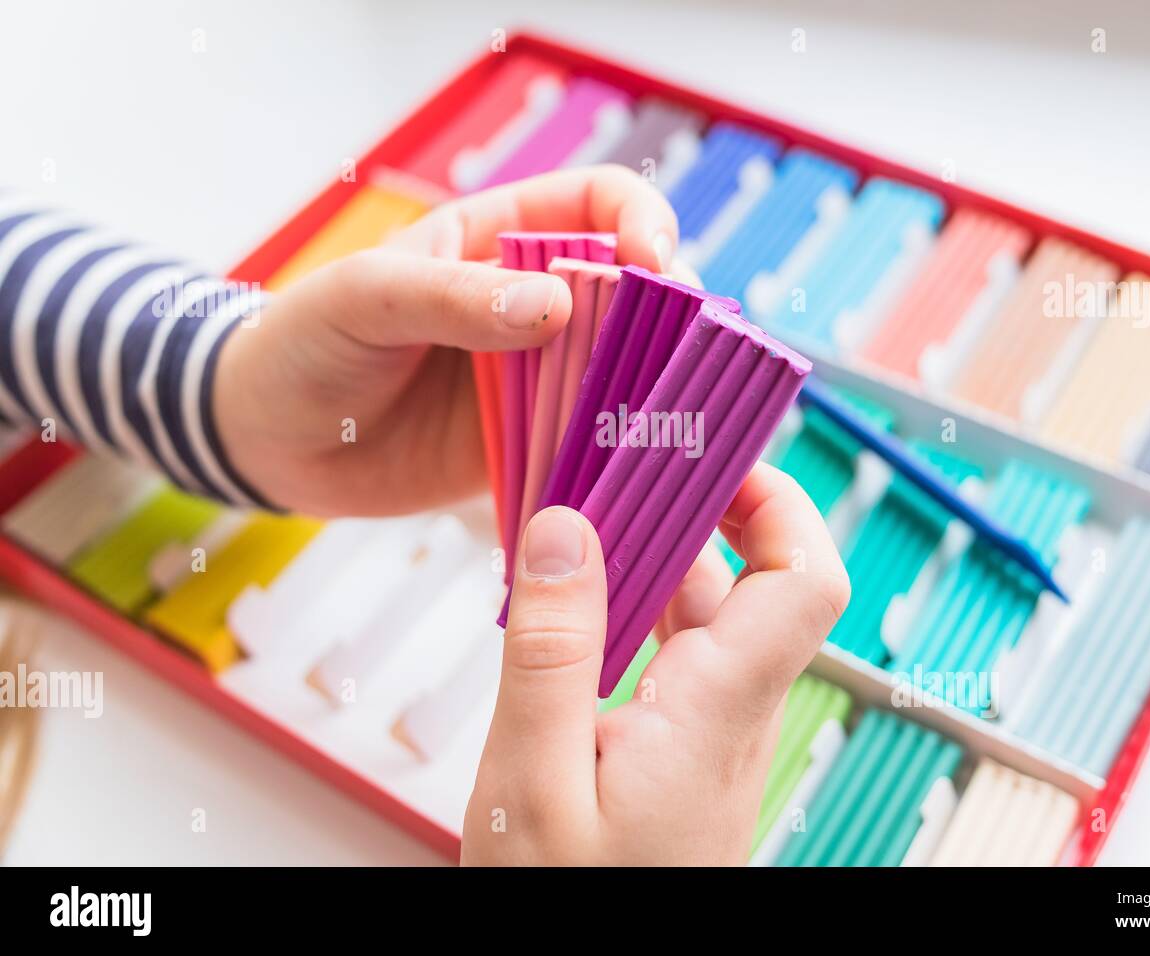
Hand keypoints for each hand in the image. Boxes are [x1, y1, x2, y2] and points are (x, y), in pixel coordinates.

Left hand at [214, 166, 678, 515]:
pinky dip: (618, 462)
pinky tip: (639, 480)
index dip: (643, 223)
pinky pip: (589, 449)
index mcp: (504, 239)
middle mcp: (535, 306)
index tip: (653, 266)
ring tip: (681, 429)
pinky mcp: (529, 446)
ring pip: (625, 377)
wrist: (263, 438)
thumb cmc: (304, 340)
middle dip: (672, 323)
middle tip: (682, 364)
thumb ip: (455, 297)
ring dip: (657, 400)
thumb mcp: (368, 297)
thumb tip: (557, 308)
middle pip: (636, 297)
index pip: (601, 206)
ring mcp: (538, 380)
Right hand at [461, 463, 850, 865]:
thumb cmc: (572, 910)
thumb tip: (564, 528)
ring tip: (579, 523)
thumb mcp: (533, 782)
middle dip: (690, 512)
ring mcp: (704, 739)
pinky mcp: (674, 757)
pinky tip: (570, 608)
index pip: (804, 581)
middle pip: (745, 584)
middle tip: (620, 465)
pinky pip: (667, 660)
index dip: (780, 503)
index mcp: (714, 712)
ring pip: (701, 620)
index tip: (718, 452)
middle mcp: (728, 717)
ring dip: (650, 562)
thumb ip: (552, 651)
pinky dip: (625, 614)